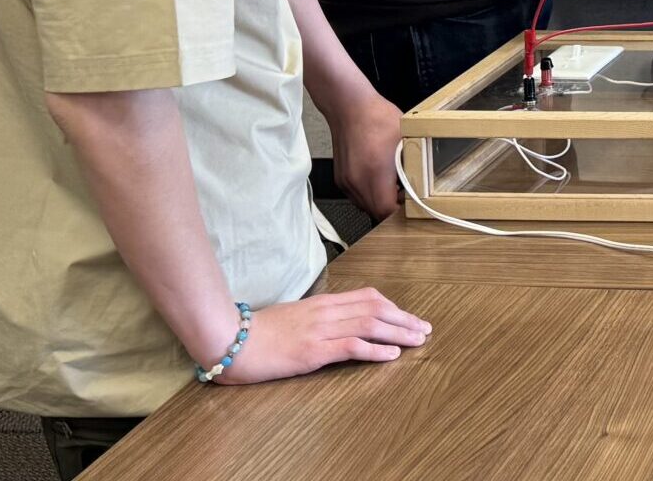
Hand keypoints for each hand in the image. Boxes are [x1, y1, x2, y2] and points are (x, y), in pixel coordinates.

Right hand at [208, 288, 427, 384]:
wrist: (229, 340)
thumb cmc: (257, 333)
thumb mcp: (293, 317)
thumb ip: (317, 317)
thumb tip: (338, 323)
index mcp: (321, 303)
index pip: (367, 297)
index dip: (393, 306)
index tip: (408, 317)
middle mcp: (325, 312)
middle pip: (376, 309)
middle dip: (404, 319)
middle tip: (424, 329)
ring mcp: (320, 330)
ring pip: (370, 324)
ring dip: (399, 333)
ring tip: (417, 340)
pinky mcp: (313, 351)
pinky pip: (352, 346)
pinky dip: (376, 349)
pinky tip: (392, 354)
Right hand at [327, 91, 405, 221]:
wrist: (349, 106)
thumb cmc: (377, 118)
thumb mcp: (406, 139)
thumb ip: (413, 164)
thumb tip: (423, 180)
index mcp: (374, 173)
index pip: (386, 210)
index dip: (401, 213)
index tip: (412, 206)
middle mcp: (357, 181)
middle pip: (375, 212)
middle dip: (392, 209)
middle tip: (406, 197)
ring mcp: (346, 181)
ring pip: (365, 206)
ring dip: (380, 202)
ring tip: (394, 187)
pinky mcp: (341, 178)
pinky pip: (357, 196)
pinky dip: (369, 194)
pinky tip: (380, 180)